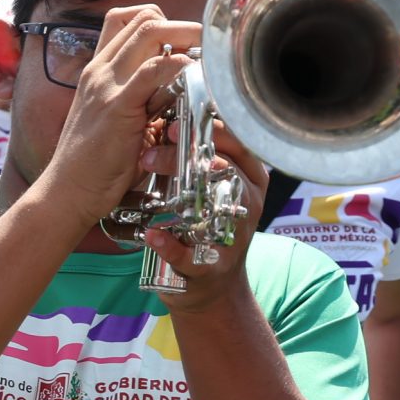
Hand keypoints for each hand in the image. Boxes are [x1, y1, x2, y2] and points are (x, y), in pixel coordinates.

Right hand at [26, 4, 199, 233]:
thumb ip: (142, 99)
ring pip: (151, 31)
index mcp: (97, 70)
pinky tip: (196, 80)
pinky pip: (156, 69)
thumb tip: (177, 90)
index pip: (127, 19)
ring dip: (188, 37)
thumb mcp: (118, 120)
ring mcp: (107, 84)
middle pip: (145, 18)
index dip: (162, 23)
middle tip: (208, 49)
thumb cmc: (95, 164)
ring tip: (209, 60)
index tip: (184, 46)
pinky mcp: (118, 106)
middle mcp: (100, 70)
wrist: (67, 191)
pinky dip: (182, 67)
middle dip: (184, 25)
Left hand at [141, 116, 270, 313]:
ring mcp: (232, 237)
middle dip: (191, 151)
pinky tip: (152, 234)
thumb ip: (202, 154)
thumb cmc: (206, 222)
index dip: (210, 127)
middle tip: (157, 143)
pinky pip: (191, 256)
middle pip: (226, 169)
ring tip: (148, 165)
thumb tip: (174, 115)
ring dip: (180, 187)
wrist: (210, 284)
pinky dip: (170, 246)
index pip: (239, 144)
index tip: (178, 118)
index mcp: (251, 178)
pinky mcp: (210, 268)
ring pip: (215, 207)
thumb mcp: (210, 184)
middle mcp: (247, 204)